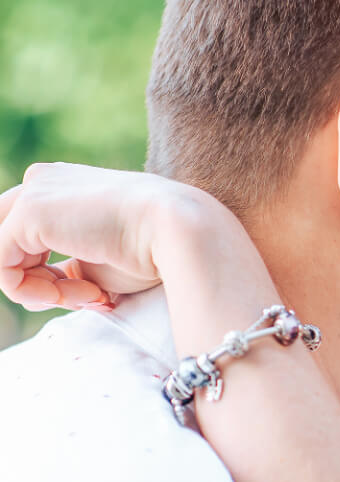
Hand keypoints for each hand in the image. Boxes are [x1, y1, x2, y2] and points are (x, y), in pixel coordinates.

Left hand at [0, 163, 232, 311]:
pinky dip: (30, 292)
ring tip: (88, 297)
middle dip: (35, 282)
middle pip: (7, 243)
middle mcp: (41, 181)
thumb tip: (36, 295)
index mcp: (62, 187)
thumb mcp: (98, 265)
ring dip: (40, 292)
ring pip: (1, 256)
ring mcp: (33, 193)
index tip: (95, 295)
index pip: (28, 238)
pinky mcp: (28, 214)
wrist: (180, 231)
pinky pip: (1, 265)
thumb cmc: (152, 251)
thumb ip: (64, 273)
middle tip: (84, 299)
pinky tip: (73, 295)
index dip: (50, 277)